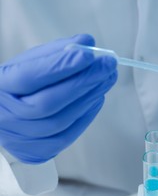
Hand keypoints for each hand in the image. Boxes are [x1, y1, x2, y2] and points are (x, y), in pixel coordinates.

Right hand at [0, 34, 117, 163]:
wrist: (5, 115)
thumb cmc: (20, 86)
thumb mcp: (30, 62)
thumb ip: (57, 52)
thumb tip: (87, 43)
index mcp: (0, 87)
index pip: (30, 76)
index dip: (61, 66)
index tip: (88, 54)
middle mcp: (6, 116)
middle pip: (50, 102)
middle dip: (84, 81)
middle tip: (108, 65)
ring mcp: (21, 138)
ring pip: (62, 120)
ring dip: (90, 96)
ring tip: (107, 78)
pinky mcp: (38, 151)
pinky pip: (68, 135)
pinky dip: (87, 114)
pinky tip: (98, 97)